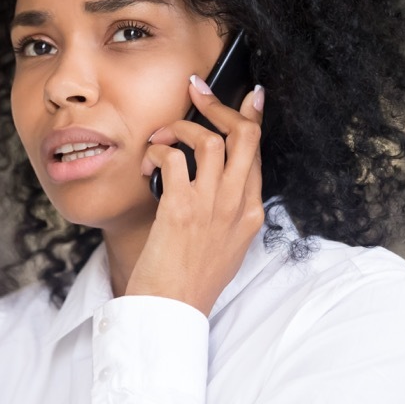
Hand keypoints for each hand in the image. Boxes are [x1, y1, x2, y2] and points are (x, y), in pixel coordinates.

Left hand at [127, 76, 265, 315]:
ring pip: (211, 140)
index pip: (258, 155)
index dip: (251, 120)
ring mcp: (212, 207)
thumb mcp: (223, 247)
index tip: (248, 97)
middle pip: (245, 137)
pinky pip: (173, 158)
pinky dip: (156, 151)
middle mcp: (238, 207)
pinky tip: (145, 164)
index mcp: (251, 215)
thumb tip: (208, 183)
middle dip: (221, 107)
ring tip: (161, 137)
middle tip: (198, 91)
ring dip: (181, 127)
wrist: (172, 311)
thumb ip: (224, 214)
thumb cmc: (189, 282)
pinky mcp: (181, 209)